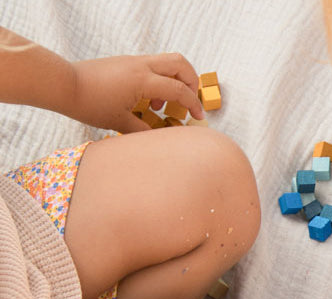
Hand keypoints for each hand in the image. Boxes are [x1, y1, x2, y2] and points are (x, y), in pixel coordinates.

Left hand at [69, 53, 203, 132]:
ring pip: (167, 61)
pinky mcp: (126, 62)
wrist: (65, 85)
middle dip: (192, 82)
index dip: (193, 105)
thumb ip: (146, 131)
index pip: (179, 90)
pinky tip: (148, 100)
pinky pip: (153, 66)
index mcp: (143, 80)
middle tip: (190, 101)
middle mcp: (141, 65)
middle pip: (180, 63)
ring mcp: (133, 60)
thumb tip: (163, 138)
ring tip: (163, 105)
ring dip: (175, 80)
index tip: (199, 118)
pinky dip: (160, 80)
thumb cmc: (90, 104)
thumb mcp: (121, 123)